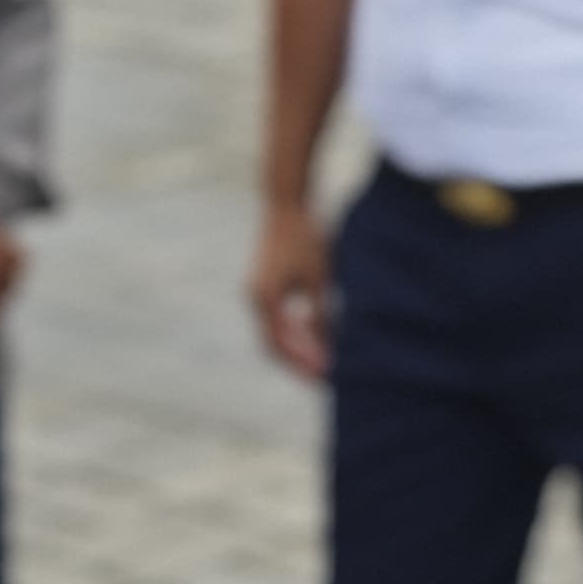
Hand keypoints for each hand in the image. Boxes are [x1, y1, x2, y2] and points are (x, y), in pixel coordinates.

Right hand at [249, 198, 334, 379]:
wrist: (287, 205)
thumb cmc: (306, 239)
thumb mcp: (319, 279)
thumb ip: (320, 314)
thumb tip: (327, 347)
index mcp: (265, 299)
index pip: (280, 345)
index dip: (301, 365)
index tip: (324, 378)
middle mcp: (255, 298)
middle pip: (274, 343)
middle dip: (299, 362)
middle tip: (325, 377)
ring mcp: (257, 291)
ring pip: (275, 331)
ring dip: (297, 347)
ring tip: (324, 360)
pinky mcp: (264, 284)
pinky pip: (277, 316)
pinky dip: (294, 328)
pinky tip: (316, 331)